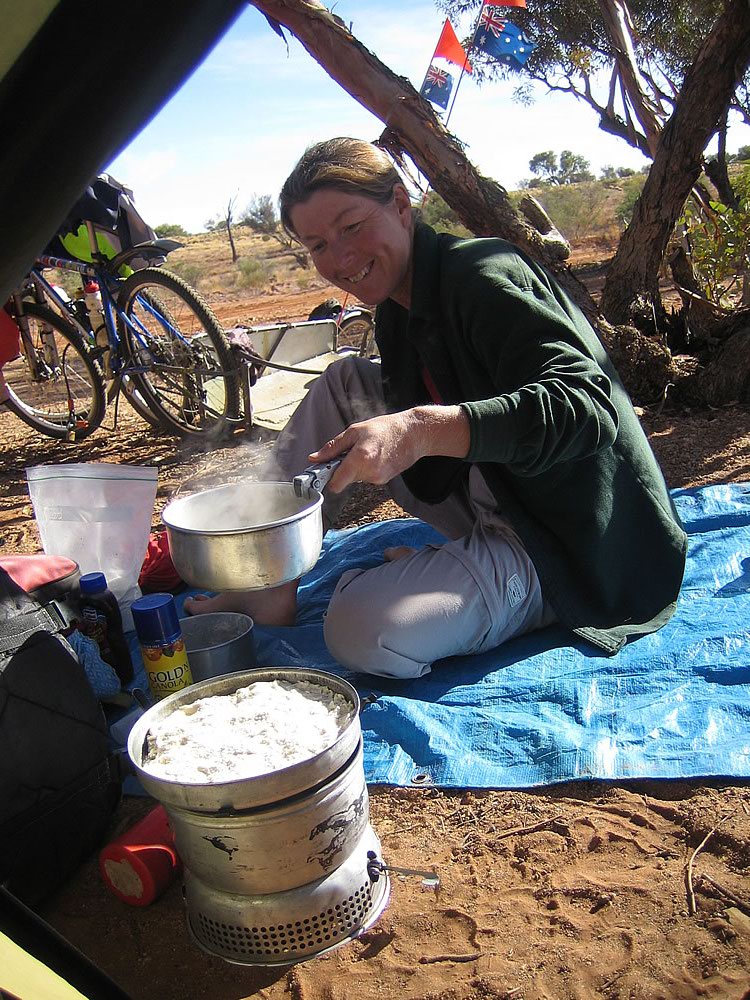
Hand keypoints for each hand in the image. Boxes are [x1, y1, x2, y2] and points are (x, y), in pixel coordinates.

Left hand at [309, 405, 469, 492]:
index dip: (328, 479)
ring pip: (356, 478)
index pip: (336, 484)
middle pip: (345, 479)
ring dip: (357, 467)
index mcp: (359, 459)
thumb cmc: (385, 429)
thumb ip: (332, 447)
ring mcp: (377, 478)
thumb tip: (314, 458)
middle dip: (344, 467)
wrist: (414, 434)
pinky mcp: (384, 480)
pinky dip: (367, 468)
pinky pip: (367, 477)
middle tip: (351, 451)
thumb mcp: (355, 431)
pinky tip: (377, 455)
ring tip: (368, 450)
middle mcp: (368, 472)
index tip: (325, 472)